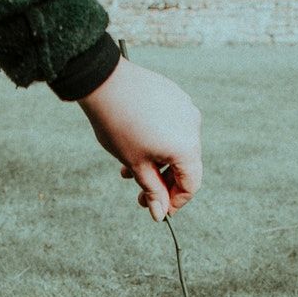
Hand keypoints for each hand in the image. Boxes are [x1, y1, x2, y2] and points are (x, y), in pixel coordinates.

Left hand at [78, 56, 201, 221]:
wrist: (104, 83)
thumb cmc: (118, 126)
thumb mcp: (135, 164)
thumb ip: (152, 190)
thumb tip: (159, 213)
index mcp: (187, 147)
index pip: (191, 184)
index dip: (175, 202)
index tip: (158, 210)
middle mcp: (193, 126)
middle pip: (185, 165)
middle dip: (162, 182)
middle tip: (140, 195)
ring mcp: (185, 108)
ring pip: (176, 145)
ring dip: (157, 163)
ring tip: (129, 170)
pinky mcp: (174, 96)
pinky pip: (172, 126)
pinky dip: (158, 141)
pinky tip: (135, 144)